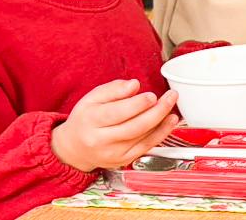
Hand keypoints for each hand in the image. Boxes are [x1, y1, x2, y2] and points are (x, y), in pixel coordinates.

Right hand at [51, 79, 178, 171]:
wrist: (74, 148)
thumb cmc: (85, 120)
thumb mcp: (92, 98)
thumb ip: (114, 89)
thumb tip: (134, 85)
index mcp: (91, 121)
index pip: (117, 113)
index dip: (138, 104)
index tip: (151, 95)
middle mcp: (101, 140)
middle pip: (134, 127)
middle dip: (157, 110)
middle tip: (170, 96)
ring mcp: (113, 153)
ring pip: (143, 137)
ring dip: (162, 121)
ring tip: (172, 105)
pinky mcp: (123, 160)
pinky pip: (146, 147)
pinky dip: (161, 133)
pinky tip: (169, 121)